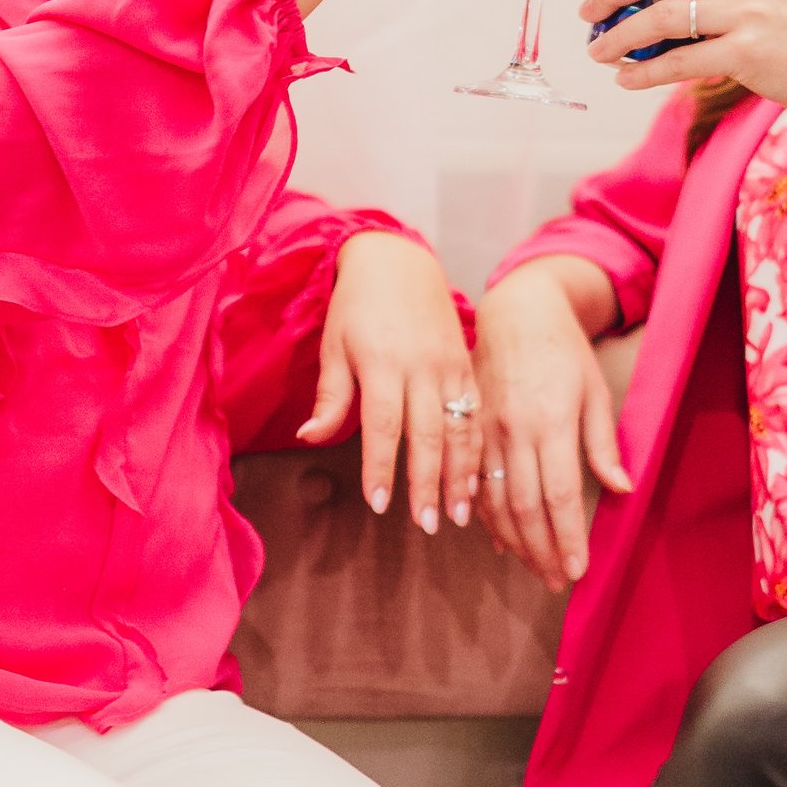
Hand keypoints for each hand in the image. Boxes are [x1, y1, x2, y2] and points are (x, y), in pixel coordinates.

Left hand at [299, 231, 481, 531]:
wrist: (400, 261)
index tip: (379, 504)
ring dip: (461, 475)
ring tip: (458, 515)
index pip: (384, 426)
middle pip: (428, 434)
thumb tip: (309, 438)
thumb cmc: (357, 307)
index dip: (382, 468)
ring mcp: (451, 367)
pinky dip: (477, 451)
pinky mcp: (467, 367)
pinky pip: (476, 415)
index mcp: (383, 362)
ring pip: (461, 429)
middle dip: (428, 483)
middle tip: (426, 525)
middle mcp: (422, 367)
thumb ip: (330, 396)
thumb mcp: (335, 346)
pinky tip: (476, 481)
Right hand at [473, 264, 632, 587]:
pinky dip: (488, 519)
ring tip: (537, 569)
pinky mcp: (469, 430)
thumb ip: (603, 444)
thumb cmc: (563, 351)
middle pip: (526, 507)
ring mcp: (486, 432)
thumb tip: (622, 490)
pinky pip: (474, 485)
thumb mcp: (594, 391)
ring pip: (495, 502)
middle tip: (559, 581)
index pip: (559, 494)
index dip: (567, 538)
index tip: (578, 569)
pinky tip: (504, 542)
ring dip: (516, 542)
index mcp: (552, 421)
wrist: (515, 313)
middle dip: (542, 551)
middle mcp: (514, 430)